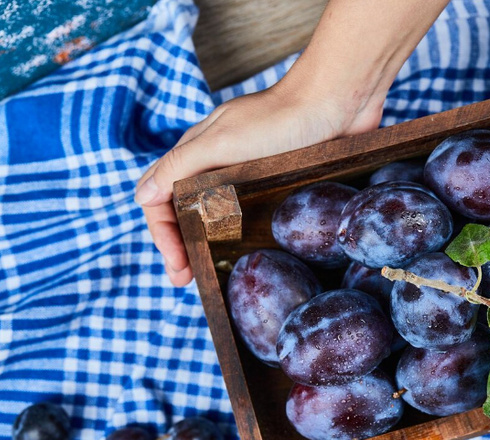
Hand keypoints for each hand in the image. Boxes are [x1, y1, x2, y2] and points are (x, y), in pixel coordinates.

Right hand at [136, 0, 450, 285]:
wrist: (339, 101)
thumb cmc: (281, 118)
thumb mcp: (223, 141)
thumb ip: (181, 166)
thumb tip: (142, 196)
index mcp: (198, 154)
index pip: (162, 200)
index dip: (163, 236)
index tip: (178, 268)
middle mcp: (220, 166)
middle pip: (187, 211)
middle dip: (182, 247)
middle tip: (189, 280)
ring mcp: (251, 175)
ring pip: (220, 215)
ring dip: (211, 245)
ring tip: (215, 273)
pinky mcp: (282, 183)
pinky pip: (256, 215)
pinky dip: (245, 236)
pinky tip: (251, 254)